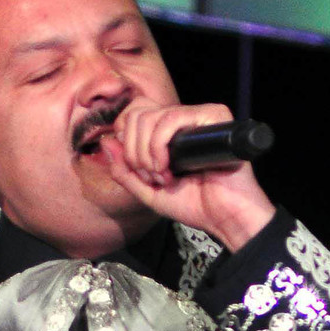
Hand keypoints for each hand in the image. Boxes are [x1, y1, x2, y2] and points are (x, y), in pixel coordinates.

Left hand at [101, 100, 275, 252]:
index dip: (126, 140)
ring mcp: (198, 117)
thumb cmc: (194, 205)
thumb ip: (125, 171)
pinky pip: (173, 116)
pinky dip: (160, 144)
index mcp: (168, 133)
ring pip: (151, 116)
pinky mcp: (213, 117)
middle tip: (150, 176)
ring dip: (147, 152)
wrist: (222, 217)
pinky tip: (168, 168)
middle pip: (138, 113)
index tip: (138, 168)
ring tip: (162, 176)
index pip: (134, 114)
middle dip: (134, 151)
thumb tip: (107, 142)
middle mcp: (182, 121)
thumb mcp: (148, 192)